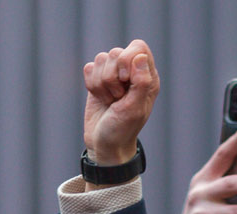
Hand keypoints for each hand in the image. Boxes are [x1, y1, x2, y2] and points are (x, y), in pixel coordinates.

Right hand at [81, 40, 158, 167]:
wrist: (105, 144)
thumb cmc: (123, 130)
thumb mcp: (134, 109)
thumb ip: (141, 82)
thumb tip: (140, 56)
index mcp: (147, 77)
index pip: (138, 47)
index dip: (127, 59)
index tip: (126, 80)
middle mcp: (132, 73)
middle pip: (116, 52)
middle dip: (112, 77)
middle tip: (118, 98)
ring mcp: (114, 75)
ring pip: (100, 59)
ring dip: (101, 84)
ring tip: (110, 101)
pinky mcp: (97, 80)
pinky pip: (88, 68)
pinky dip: (91, 85)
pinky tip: (100, 99)